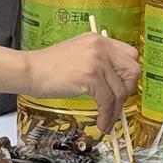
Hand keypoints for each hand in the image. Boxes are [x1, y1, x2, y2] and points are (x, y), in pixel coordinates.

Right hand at [24, 33, 140, 131]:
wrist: (30, 70)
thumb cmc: (49, 67)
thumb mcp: (79, 55)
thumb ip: (99, 62)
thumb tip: (117, 84)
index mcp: (99, 40)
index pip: (130, 55)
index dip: (128, 75)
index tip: (121, 88)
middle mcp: (101, 46)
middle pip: (133, 70)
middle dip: (127, 90)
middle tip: (116, 103)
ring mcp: (96, 60)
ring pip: (120, 90)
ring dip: (115, 110)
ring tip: (107, 120)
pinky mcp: (90, 76)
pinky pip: (107, 101)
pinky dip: (107, 115)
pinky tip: (101, 123)